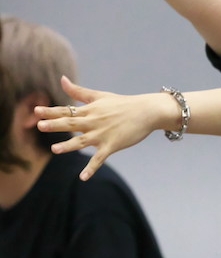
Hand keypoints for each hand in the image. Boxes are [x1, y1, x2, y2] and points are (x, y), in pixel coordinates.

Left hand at [34, 77, 170, 180]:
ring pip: (82, 141)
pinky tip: (83, 177)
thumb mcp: (100, 96)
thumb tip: (62, 79)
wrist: (147, 111)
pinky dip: (92, 168)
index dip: (51, 111)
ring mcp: (103, 134)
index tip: (36, 111)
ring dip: (68, 145)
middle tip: (40, 126)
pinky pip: (100, 158)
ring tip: (54, 149)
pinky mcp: (113, 145)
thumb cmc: (124, 104)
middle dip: (55, 125)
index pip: (67, 111)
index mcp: (90, 110)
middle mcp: (94, 121)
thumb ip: (78, 91)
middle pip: (71, 124)